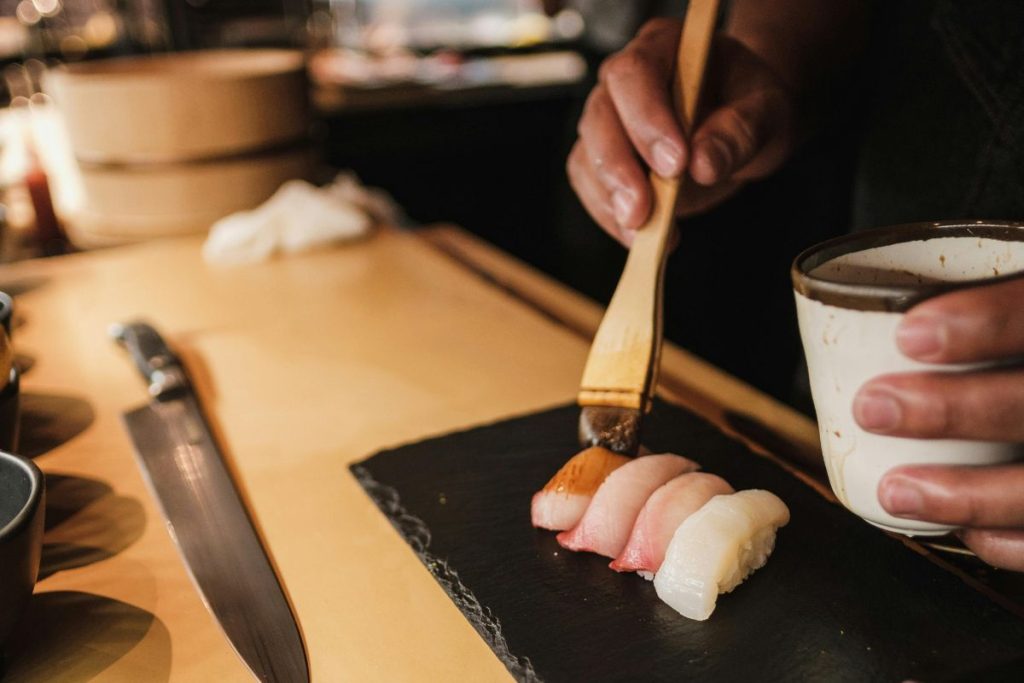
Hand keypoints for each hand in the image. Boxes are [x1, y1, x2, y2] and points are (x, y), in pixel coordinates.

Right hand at [567, 18, 798, 245]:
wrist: (743, 125)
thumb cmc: (752, 106)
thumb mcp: (768, 111)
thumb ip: (741, 130)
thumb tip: (704, 163)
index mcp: (662, 47)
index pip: (635, 74)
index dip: (647, 119)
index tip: (675, 165)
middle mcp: (623, 81)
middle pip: (599, 117)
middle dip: (618, 169)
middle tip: (644, 210)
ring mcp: (608, 119)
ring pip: (586, 155)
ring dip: (610, 200)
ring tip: (643, 234)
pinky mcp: (602, 159)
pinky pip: (589, 187)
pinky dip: (609, 217)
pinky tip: (638, 237)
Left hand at [852, 277, 1023, 569]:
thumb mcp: (1023, 291)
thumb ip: (994, 301)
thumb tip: (887, 311)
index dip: (987, 321)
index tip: (909, 334)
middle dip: (955, 409)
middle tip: (874, 408)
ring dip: (970, 493)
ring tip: (895, 490)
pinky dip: (1014, 540)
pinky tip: (965, 529)